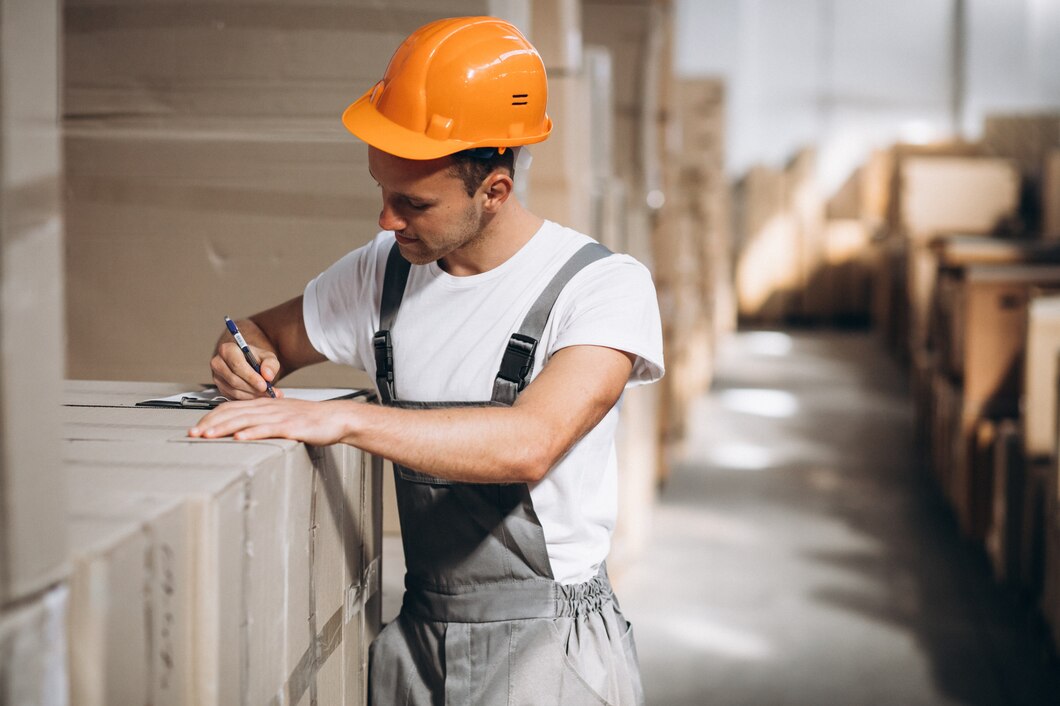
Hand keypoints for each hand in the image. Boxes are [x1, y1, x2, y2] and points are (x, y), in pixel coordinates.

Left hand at [188, 398, 352, 445]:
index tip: (196, 428)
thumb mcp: (281, 416)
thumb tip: (240, 430)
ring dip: (224, 428)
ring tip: (207, 435)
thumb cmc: (309, 420)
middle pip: (233, 413)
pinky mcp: (290, 427)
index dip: (211, 417)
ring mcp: (278, 416)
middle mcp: (267, 407)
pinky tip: (240, 438)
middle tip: (193, 434)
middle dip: (210, 423)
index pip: (230, 408)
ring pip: (246, 420)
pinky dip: (252, 433)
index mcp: (263, 405)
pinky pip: (268, 429)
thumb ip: (261, 420)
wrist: (334, 418)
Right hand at [210, 340, 283, 399]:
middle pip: (234, 380)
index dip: (251, 377)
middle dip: (253, 388)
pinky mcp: (220, 388)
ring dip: (251, 395)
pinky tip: (257, 396)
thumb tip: (268, 376)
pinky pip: (232, 397)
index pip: (237, 365)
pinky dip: (247, 398)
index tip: (264, 385)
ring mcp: (217, 376)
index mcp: (228, 349)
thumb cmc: (256, 358)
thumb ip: (271, 364)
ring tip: (265, 394)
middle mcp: (218, 362)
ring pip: (234, 390)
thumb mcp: (268, 357)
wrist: (249, 363)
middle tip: (267, 392)